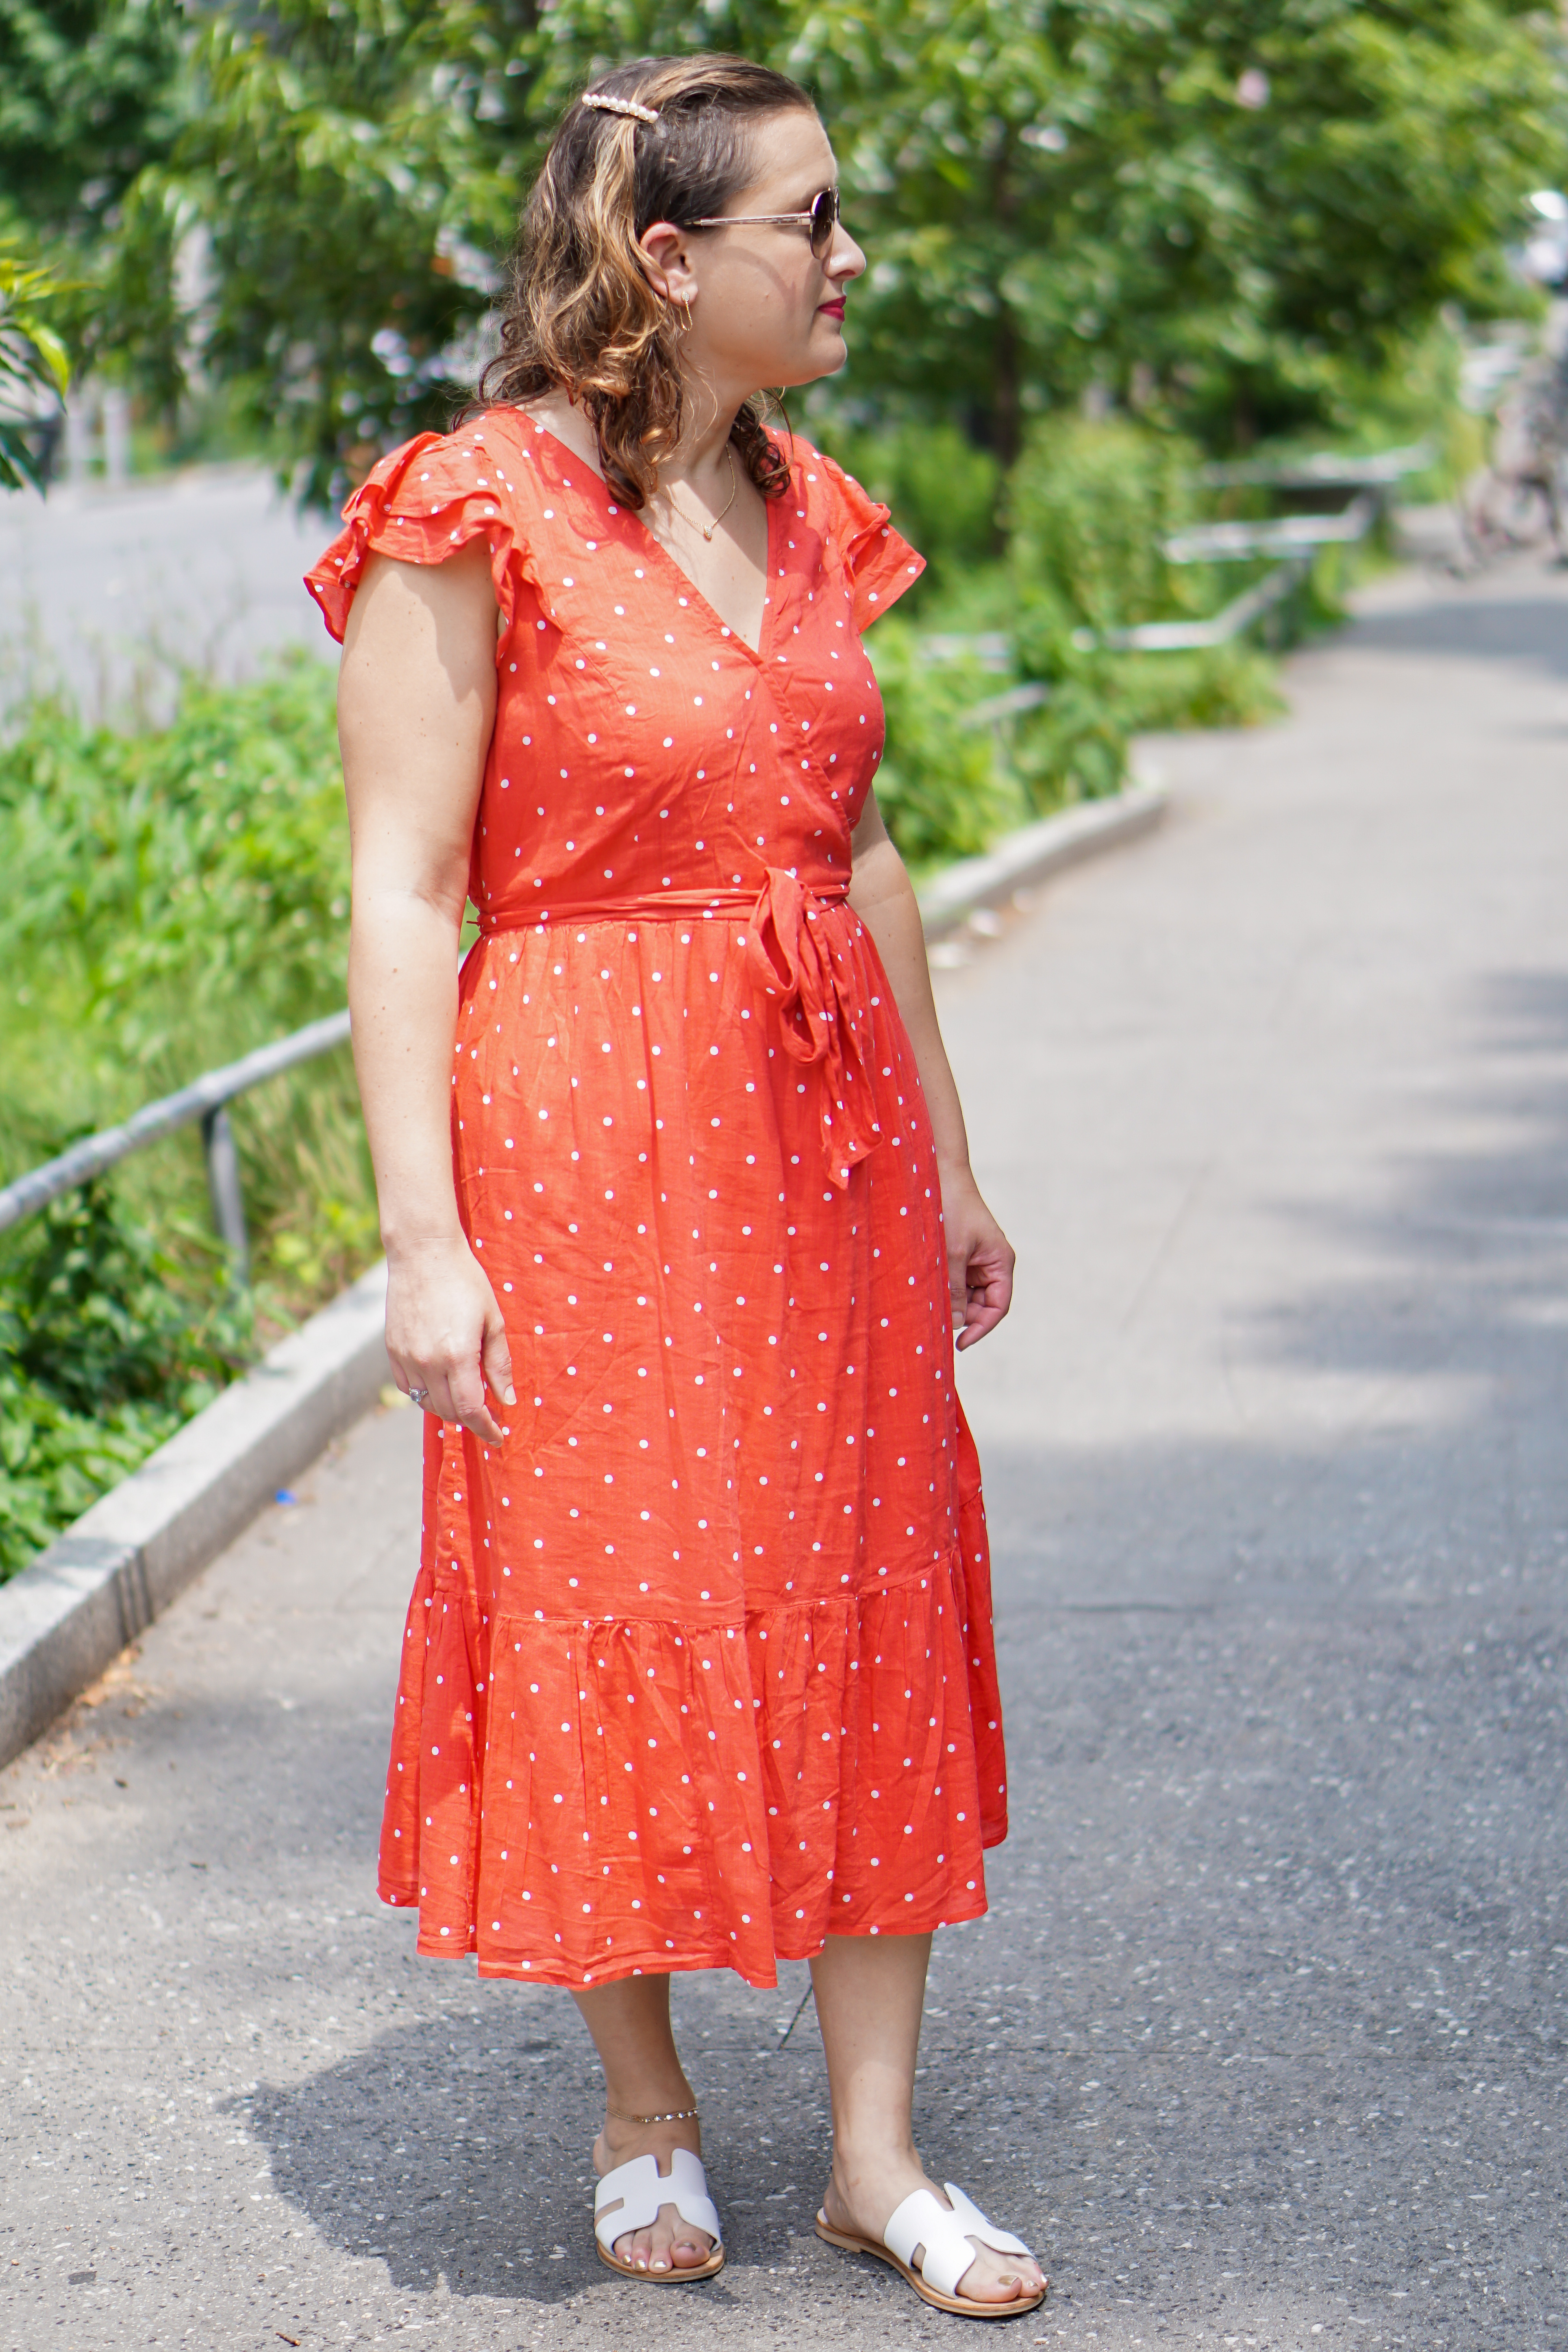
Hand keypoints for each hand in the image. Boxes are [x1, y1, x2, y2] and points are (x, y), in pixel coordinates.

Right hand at [385, 1236, 514, 1443]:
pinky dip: (425, 1394)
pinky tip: (440, 1383)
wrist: (423, 1253)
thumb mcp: (492, 1321)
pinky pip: (408, 1388)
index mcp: (457, 1355)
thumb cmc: (465, 1282)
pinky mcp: (392, 1351)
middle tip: (488, 1415)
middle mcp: (428, 1362)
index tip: (498, 1437)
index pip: (470, 1410)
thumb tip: (506, 1400)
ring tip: (466, 1399)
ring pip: (427, 1402)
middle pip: (449, 1411)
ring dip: (448, 1408)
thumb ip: (499, 1364)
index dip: (485, 1428)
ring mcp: (406, 1358)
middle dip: (471, 1419)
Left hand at [940, 1168, 1014, 1350]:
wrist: (937, 1175)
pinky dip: (943, 1290)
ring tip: (929, 1305)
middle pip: (981, 1305)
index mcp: (1000, 1262)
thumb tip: (955, 1324)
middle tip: (936, 1324)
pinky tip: (927, 1292)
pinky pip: (954, 1281)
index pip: (998, 1307)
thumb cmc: (951, 1209)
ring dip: (950, 1303)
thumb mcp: (952, 1254)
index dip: (981, 1328)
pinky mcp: (958, 1255)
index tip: (959, 1343)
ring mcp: (974, 1260)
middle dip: (962, 1316)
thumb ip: (954, 1290)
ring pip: (965, 1295)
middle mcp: (990, 1264)